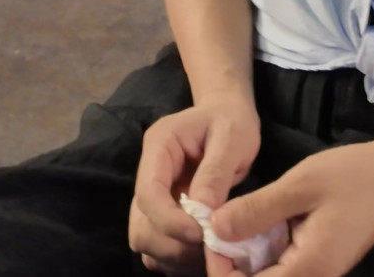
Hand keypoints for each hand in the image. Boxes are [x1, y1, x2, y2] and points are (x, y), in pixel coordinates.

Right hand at [128, 92, 260, 274]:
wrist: (228, 116)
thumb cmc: (232, 121)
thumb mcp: (232, 137)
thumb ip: (215, 172)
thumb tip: (202, 213)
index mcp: (159, 146)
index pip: (148, 193)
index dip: (170, 221)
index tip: (202, 234)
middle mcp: (148, 172)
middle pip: (141, 224)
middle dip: (173, 243)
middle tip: (210, 246)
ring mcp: (153, 195)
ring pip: (146, 240)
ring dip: (174, 254)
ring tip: (209, 250)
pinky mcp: (162, 212)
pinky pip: (158, 246)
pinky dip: (176, 257)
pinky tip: (202, 251)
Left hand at [209, 141, 373, 276]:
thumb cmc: (353, 176)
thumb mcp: (301, 185)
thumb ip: (257, 210)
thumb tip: (215, 229)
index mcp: (307, 271)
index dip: (221, 268)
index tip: (213, 230)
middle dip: (232, 260)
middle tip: (222, 220)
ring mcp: (318, 273)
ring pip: (268, 275)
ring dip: (248, 252)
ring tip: (241, 214)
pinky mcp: (321, 261)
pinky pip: (283, 264)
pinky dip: (268, 244)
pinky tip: (267, 216)